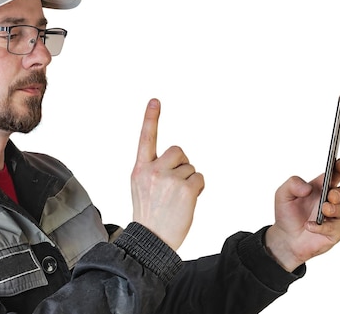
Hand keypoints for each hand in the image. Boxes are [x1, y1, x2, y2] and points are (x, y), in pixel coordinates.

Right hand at [130, 98, 204, 249]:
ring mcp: (169, 179)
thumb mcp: (140, 187)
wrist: (151, 240)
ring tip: (177, 199)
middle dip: (181, 164)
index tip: (155, 100)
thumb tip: (176, 159)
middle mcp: (153, 170)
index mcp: (140, 169)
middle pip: (178, 151)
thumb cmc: (149, 214)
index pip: (146, 138)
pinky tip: (187, 201)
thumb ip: (153, 169)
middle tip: (174, 185)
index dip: (151, 118)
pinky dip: (197, 188)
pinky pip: (199, 178)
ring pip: (190, 166)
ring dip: (189, 180)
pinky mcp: (185, 188)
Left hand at [265, 158, 339, 271]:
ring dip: (335, 209)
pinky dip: (321, 227)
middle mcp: (332, 199)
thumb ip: (292, 184)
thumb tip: (308, 188)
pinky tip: (309, 226)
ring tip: (323, 210)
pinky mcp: (335, 232)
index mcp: (322, 186)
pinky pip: (334, 228)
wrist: (286, 237)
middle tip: (330, 196)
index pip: (338, 172)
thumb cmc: (288, 213)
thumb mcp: (282, 194)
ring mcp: (335, 216)